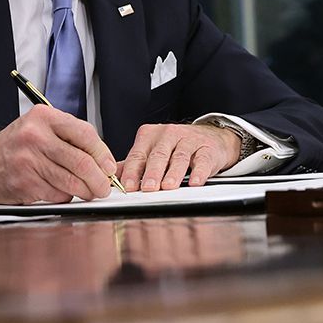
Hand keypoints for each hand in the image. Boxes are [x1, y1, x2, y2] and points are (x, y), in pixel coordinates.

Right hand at [0, 105, 117, 204]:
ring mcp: (28, 160)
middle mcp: (34, 136)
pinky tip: (62, 192)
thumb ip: (70, 138)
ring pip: (71, 181)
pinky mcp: (24, 183)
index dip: (102, 153)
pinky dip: (65, 196)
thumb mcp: (40, 129)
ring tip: (90, 192)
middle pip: (81, 161)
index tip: (109, 167)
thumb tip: (105, 161)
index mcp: (43, 117)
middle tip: (104, 187)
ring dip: (86, 191)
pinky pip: (57, 194)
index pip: (84, 134)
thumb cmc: (17, 147)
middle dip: (99, 179)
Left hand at [118, 123, 240, 191]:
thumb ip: (133, 163)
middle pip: (157, 155)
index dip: (132, 171)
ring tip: (168, 186)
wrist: (210, 136)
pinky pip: (202, 160)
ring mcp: (188, 140)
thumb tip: (112, 177)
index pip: (137, 155)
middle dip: (151, 173)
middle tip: (147, 188)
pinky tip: (195, 182)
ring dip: (173, 173)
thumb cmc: (176, 146)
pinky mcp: (207, 148)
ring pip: (179, 157)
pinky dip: (199, 172)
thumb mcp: (152, 150)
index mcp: (149, 135)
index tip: (128, 186)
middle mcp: (168, 134)